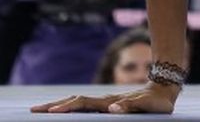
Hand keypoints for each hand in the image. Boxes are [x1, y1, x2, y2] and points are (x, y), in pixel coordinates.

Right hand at [30, 81, 179, 114]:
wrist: (165, 87)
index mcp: (110, 102)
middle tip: (33, 111)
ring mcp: (105, 101)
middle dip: (54, 105)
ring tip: (41, 110)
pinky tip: (62, 110)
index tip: (51, 113)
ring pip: (77, 102)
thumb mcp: (148, 106)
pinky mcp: (108, 103)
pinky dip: (69, 107)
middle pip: (74, 101)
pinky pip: (84, 105)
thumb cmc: (158, 102)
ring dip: (59, 105)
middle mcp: (104, 100)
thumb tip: (112, 109)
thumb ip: (131, 106)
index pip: (83, 104)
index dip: (67, 108)